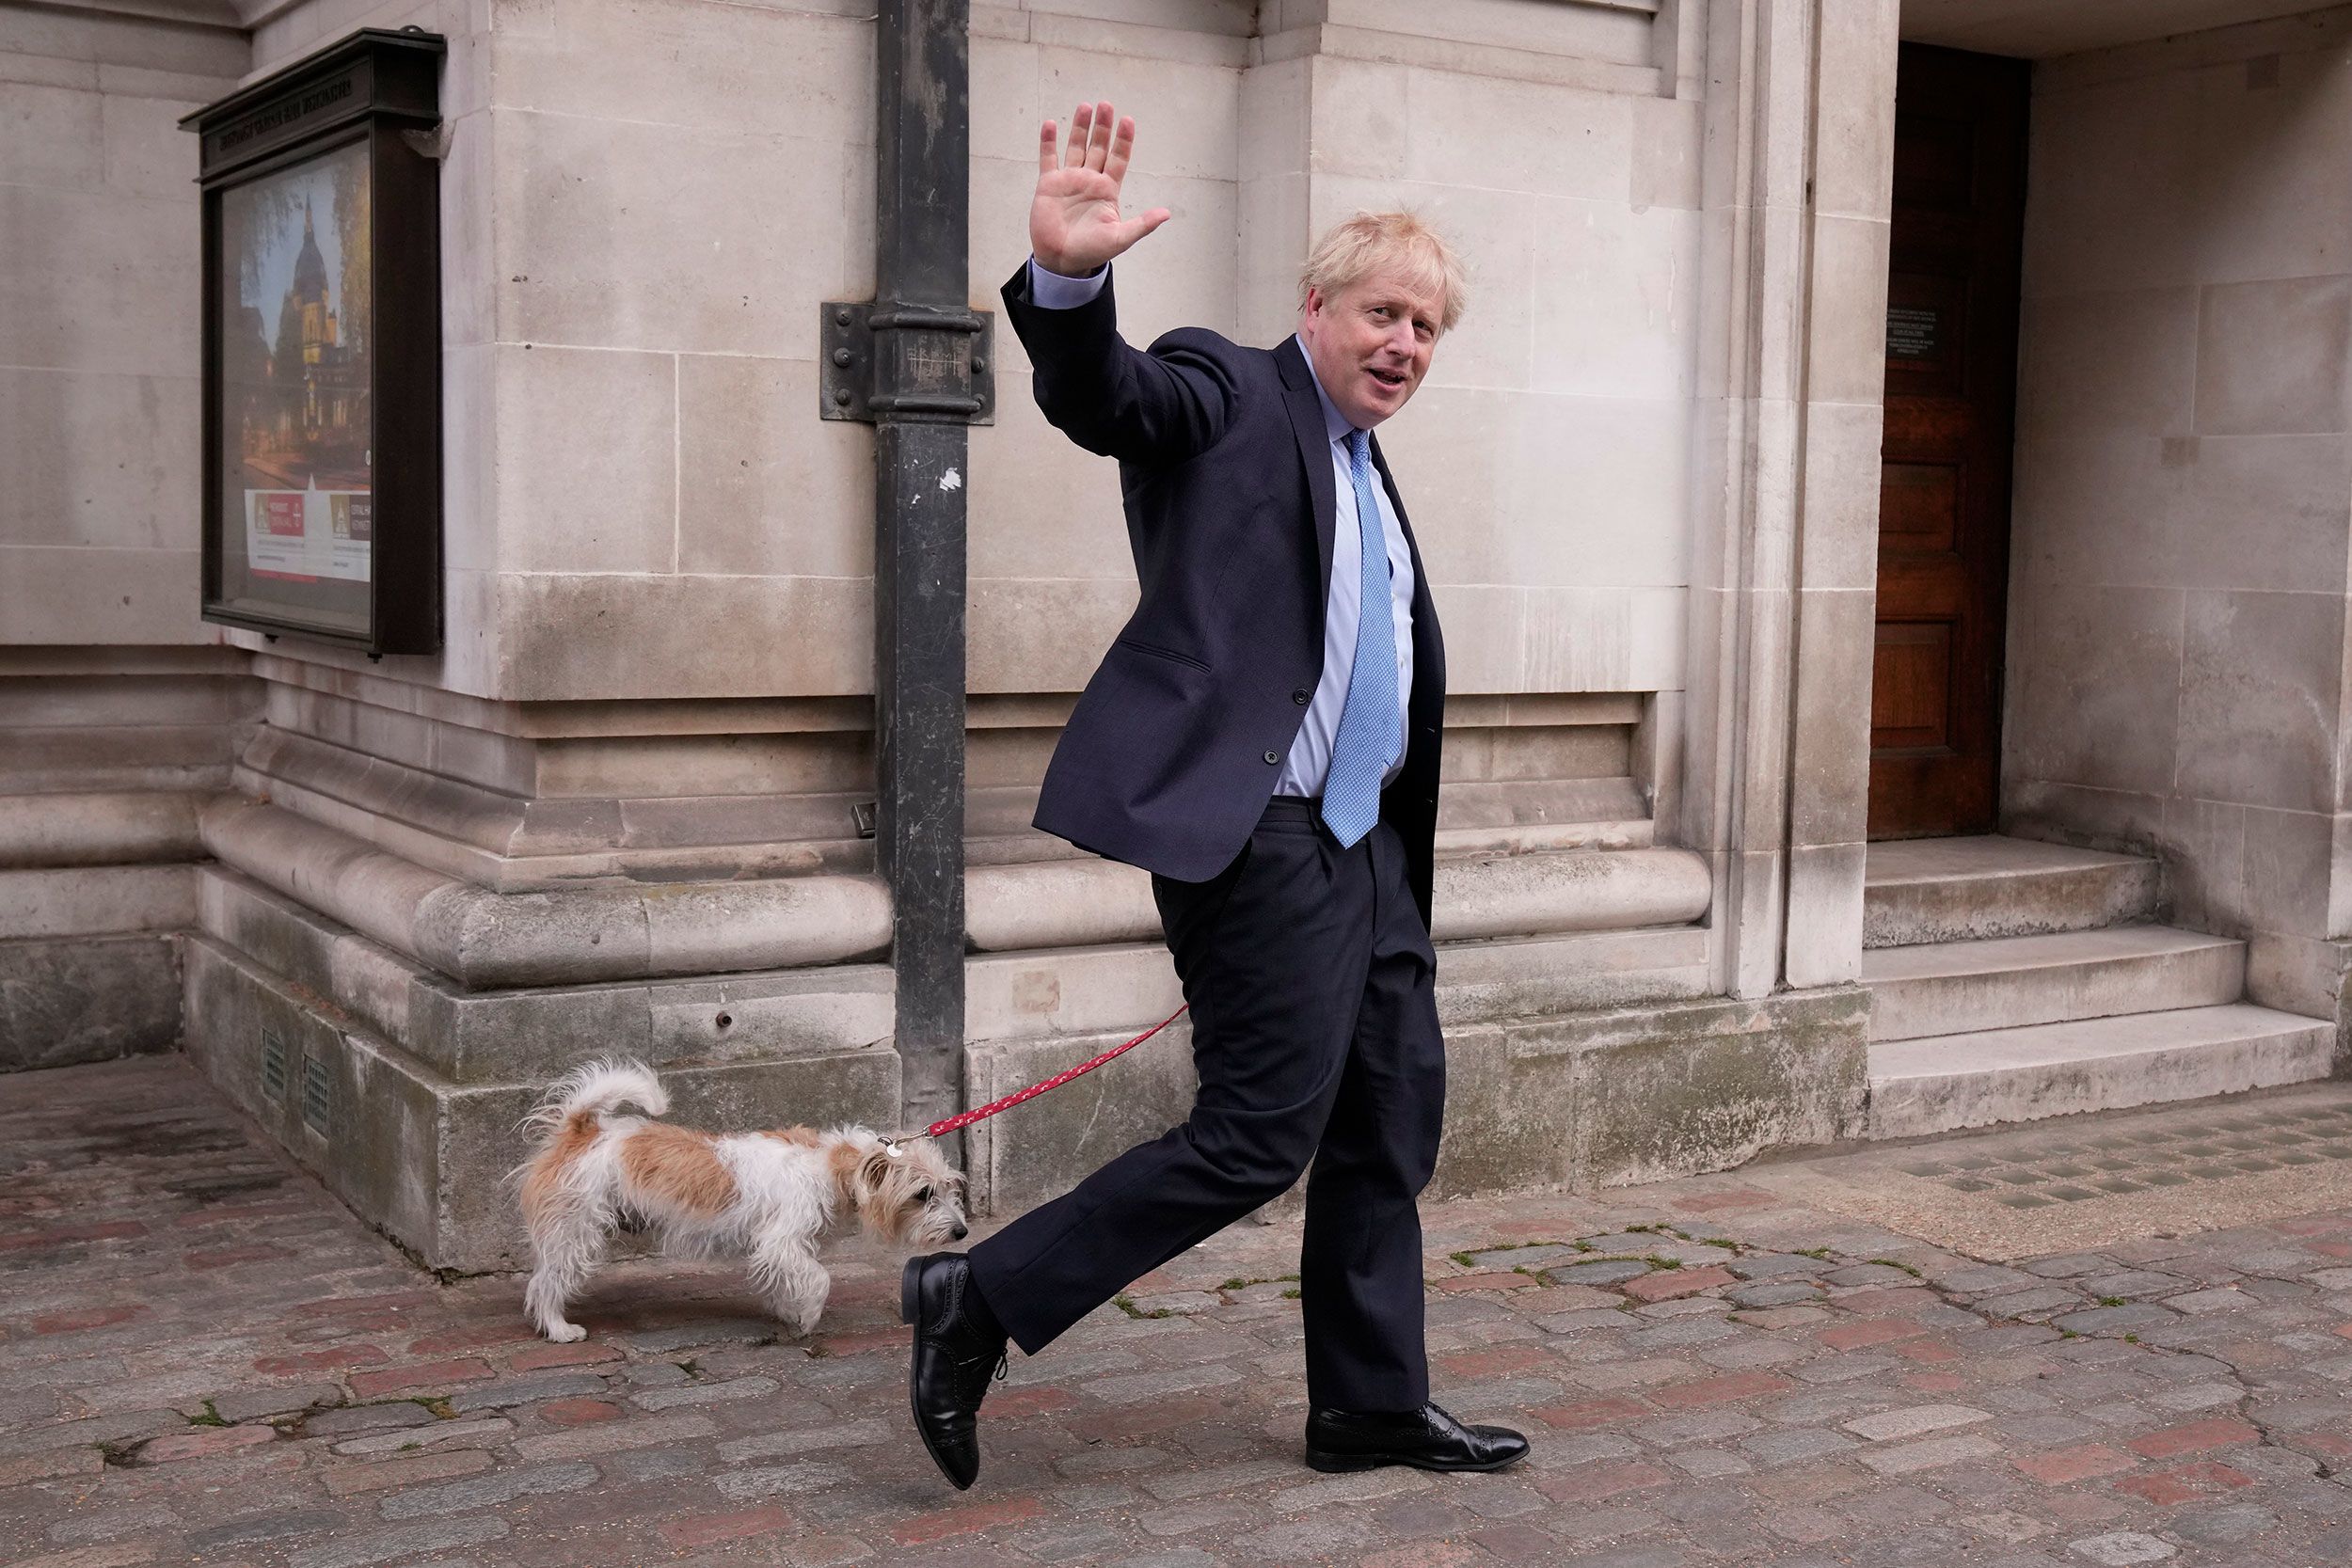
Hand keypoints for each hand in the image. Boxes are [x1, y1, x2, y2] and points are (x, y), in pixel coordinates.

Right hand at [1029, 100, 1171, 276]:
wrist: (1062, 260)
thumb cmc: (1092, 251)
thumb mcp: (1121, 238)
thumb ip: (1142, 224)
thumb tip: (1167, 214)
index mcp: (1108, 189)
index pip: (1118, 159)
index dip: (1123, 140)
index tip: (1128, 121)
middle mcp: (1090, 180)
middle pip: (1098, 147)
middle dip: (1103, 127)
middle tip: (1106, 105)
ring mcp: (1069, 180)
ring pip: (1076, 147)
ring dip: (1080, 127)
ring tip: (1085, 106)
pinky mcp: (1049, 184)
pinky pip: (1048, 158)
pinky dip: (1049, 142)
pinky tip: (1050, 125)